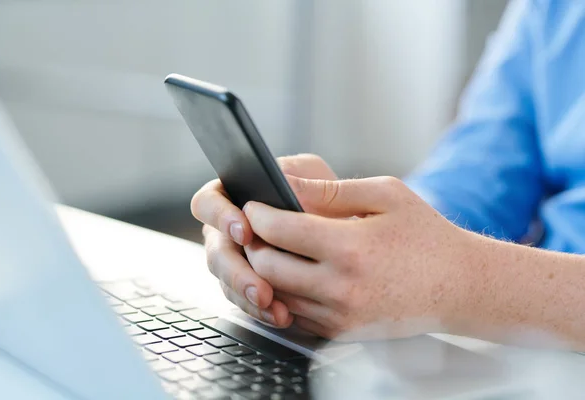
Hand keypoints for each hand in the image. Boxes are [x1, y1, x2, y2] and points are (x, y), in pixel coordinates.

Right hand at [191, 154, 337, 326]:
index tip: (244, 231)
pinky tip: (280, 314)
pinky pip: (244, 301)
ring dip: (247, 294)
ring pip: (226, 281)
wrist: (342, 229)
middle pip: (214, 251)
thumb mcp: (315, 176)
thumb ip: (300, 179)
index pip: (208, 203)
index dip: (220, 217)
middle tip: (258, 283)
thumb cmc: (321, 195)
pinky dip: (261, 310)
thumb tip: (286, 185)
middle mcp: (226, 230)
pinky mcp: (248, 285)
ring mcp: (235, 260)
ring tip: (272, 304)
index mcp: (232, 196)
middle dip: (235, 271)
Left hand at [242, 176, 477, 338]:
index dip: (258, 214)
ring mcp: (341, 316)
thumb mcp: (386, 195)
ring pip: (276, 293)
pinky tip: (295, 273)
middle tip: (257, 227)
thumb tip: (286, 181)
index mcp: (350, 247)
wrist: (460, 287)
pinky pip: (295, 314)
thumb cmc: (426, 236)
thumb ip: (331, 188)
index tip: (253, 204)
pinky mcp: (343, 332)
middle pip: (267, 265)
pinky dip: (286, 293)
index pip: (279, 229)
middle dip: (254, 243)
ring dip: (266, 270)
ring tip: (275, 247)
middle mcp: (342, 287)